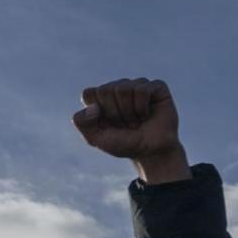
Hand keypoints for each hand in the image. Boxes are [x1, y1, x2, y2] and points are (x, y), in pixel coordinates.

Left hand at [72, 77, 189, 183]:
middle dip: (113, 113)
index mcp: (100, 98)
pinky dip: (142, 107)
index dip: (96, 112)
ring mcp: (137, 86)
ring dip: (128, 111)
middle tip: (123, 124)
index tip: (106, 124)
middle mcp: (118, 88)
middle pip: (105, 90)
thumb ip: (82, 123)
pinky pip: (142, 90)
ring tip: (135, 120)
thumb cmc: (123, 144)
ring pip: (123, 88)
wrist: (151, 152)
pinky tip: (145, 114)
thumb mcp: (96, 138)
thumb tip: (93, 106)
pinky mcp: (155, 87)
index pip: (88, 93)